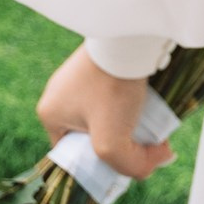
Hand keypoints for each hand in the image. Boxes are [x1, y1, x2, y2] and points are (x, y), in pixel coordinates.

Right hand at [36, 45, 173, 179]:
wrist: (128, 37)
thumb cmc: (111, 89)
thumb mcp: (112, 142)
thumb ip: (128, 166)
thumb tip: (154, 164)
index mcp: (49, 113)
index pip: (74, 154)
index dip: (100, 164)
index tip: (125, 158)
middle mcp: (58, 93)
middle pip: (93, 134)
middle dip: (120, 141)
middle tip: (143, 140)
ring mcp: (77, 75)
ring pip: (106, 113)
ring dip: (128, 121)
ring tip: (149, 118)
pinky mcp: (97, 62)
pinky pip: (112, 92)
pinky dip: (129, 100)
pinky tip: (146, 100)